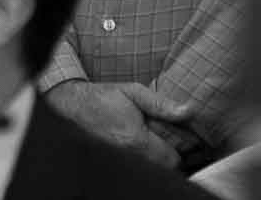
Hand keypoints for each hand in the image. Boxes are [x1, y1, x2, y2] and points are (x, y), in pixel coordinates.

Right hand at [44, 81, 186, 170]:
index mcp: (137, 139)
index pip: (172, 159)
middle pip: (163, 168)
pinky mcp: (114, 161)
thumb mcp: (133, 92)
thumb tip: (188, 111)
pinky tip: (139, 146)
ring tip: (151, 141)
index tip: (178, 139)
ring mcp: (121, 161)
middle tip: (165, 139)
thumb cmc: (103, 98)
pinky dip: (143, 159)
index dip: (179, 150)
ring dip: (156, 158)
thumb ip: (161, 104)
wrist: (72, 106)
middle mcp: (130, 155)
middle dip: (169, 155)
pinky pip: (138, 166)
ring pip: (151, 169)